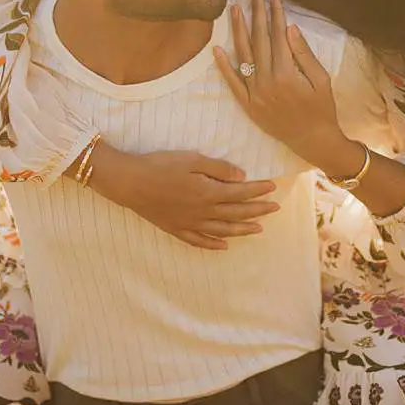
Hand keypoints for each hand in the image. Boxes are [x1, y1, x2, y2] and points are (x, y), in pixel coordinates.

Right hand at [91, 145, 279, 250]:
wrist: (129, 182)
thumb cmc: (160, 165)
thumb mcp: (191, 159)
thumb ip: (218, 168)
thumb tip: (242, 176)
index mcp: (208, 192)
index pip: (240, 193)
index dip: (258, 190)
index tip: (273, 188)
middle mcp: (203, 212)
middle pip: (236, 213)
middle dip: (258, 210)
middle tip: (275, 208)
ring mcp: (189, 223)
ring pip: (222, 230)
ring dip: (242, 230)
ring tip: (258, 229)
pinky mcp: (176, 229)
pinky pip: (199, 241)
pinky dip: (213, 244)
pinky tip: (224, 245)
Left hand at [214, 0, 364, 176]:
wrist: (313, 140)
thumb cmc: (322, 109)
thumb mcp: (322, 80)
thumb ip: (304, 54)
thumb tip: (289, 28)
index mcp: (287, 73)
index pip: (278, 35)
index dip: (275, 13)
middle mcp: (267, 81)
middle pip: (259, 39)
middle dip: (257, 12)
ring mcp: (255, 93)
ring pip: (243, 55)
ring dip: (238, 30)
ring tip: (234, 9)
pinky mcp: (248, 104)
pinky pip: (232, 82)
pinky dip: (223, 66)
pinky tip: (216, 48)